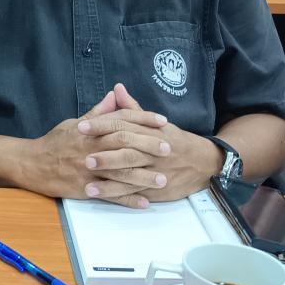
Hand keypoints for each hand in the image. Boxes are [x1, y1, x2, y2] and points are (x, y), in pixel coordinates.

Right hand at [16, 89, 168, 202]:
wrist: (32, 164)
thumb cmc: (55, 142)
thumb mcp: (75, 122)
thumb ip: (98, 113)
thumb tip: (115, 95)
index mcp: (90, 130)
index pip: (121, 120)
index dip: (143, 119)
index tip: (162, 122)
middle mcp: (91, 148)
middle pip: (124, 144)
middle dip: (148, 145)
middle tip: (168, 149)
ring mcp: (88, 170)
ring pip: (120, 173)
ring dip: (143, 177)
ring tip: (162, 179)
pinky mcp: (85, 188)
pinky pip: (110, 195)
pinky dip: (128, 199)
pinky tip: (144, 202)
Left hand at [80, 83, 220, 203]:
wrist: (203, 163)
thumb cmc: (174, 140)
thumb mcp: (155, 123)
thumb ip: (132, 108)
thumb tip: (117, 88)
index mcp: (149, 131)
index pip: (123, 125)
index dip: (101, 126)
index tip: (81, 127)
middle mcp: (152, 151)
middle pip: (127, 151)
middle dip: (105, 155)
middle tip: (83, 157)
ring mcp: (155, 171)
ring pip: (131, 175)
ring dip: (108, 181)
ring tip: (87, 184)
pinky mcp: (157, 189)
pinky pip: (135, 193)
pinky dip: (119, 196)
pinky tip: (102, 196)